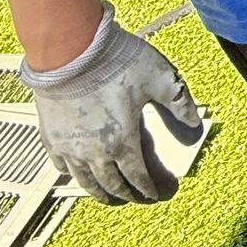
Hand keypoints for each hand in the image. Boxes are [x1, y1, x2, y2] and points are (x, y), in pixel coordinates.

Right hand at [20, 0, 201, 201]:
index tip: (159, 194)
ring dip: (100, 193)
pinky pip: (61, 167)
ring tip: (109, 197)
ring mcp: (69, 147)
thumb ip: (179, 102)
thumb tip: (195, 122)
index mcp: (123, 142)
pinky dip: (74, 175)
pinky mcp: (50, 136)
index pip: (138, 178)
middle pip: (112, 186)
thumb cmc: (114, 61)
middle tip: (137, 199)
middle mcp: (94, 153)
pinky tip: (78, 174)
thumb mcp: (159, 77)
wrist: (70, 48)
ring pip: (85, 182)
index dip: (150, 189)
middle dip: (128, 196)